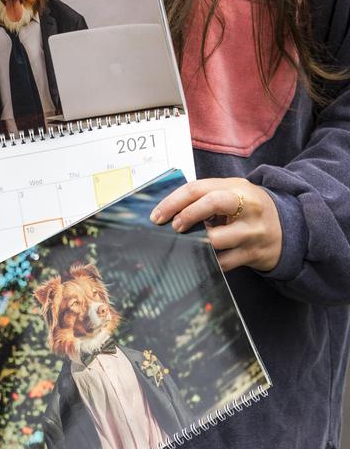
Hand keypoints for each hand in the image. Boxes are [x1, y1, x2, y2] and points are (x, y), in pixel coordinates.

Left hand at [149, 177, 282, 272]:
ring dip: (195, 243)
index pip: (198, 188)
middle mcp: (246, 206)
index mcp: (236, 187)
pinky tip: (198, 258)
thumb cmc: (250, 209)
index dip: (174, 201)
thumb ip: (206, 197)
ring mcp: (252, 231)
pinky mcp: (254, 254)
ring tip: (186, 243)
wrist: (291, 229)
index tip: (158, 215)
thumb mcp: (234, 194)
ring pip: (216, 239)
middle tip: (173, 226)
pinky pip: (224, 262)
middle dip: (186, 214)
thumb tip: (170, 210)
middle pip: (211, 202)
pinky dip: (208, 261)